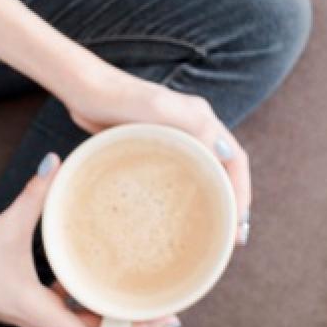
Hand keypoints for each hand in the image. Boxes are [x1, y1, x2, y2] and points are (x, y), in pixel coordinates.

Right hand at [0, 155, 179, 326]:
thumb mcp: (6, 227)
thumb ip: (33, 195)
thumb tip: (54, 162)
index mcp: (40, 312)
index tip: (154, 319)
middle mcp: (43, 320)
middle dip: (131, 326)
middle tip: (165, 310)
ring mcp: (37, 316)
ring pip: (85, 326)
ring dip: (113, 316)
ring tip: (145, 298)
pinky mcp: (31, 306)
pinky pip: (70, 311)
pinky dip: (90, 302)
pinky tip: (101, 280)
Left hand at [65, 67, 251, 241]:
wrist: (85, 90)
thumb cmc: (121, 98)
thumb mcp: (160, 109)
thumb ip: (194, 127)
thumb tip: (223, 156)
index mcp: (202, 120)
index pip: (235, 159)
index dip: (241, 191)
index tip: (239, 222)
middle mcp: (193, 129)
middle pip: (224, 169)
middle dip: (232, 201)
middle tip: (232, 236)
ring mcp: (173, 139)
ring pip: (203, 174)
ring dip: (212, 200)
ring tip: (212, 231)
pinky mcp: (152, 148)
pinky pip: (179, 176)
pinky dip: (187, 196)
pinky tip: (177, 215)